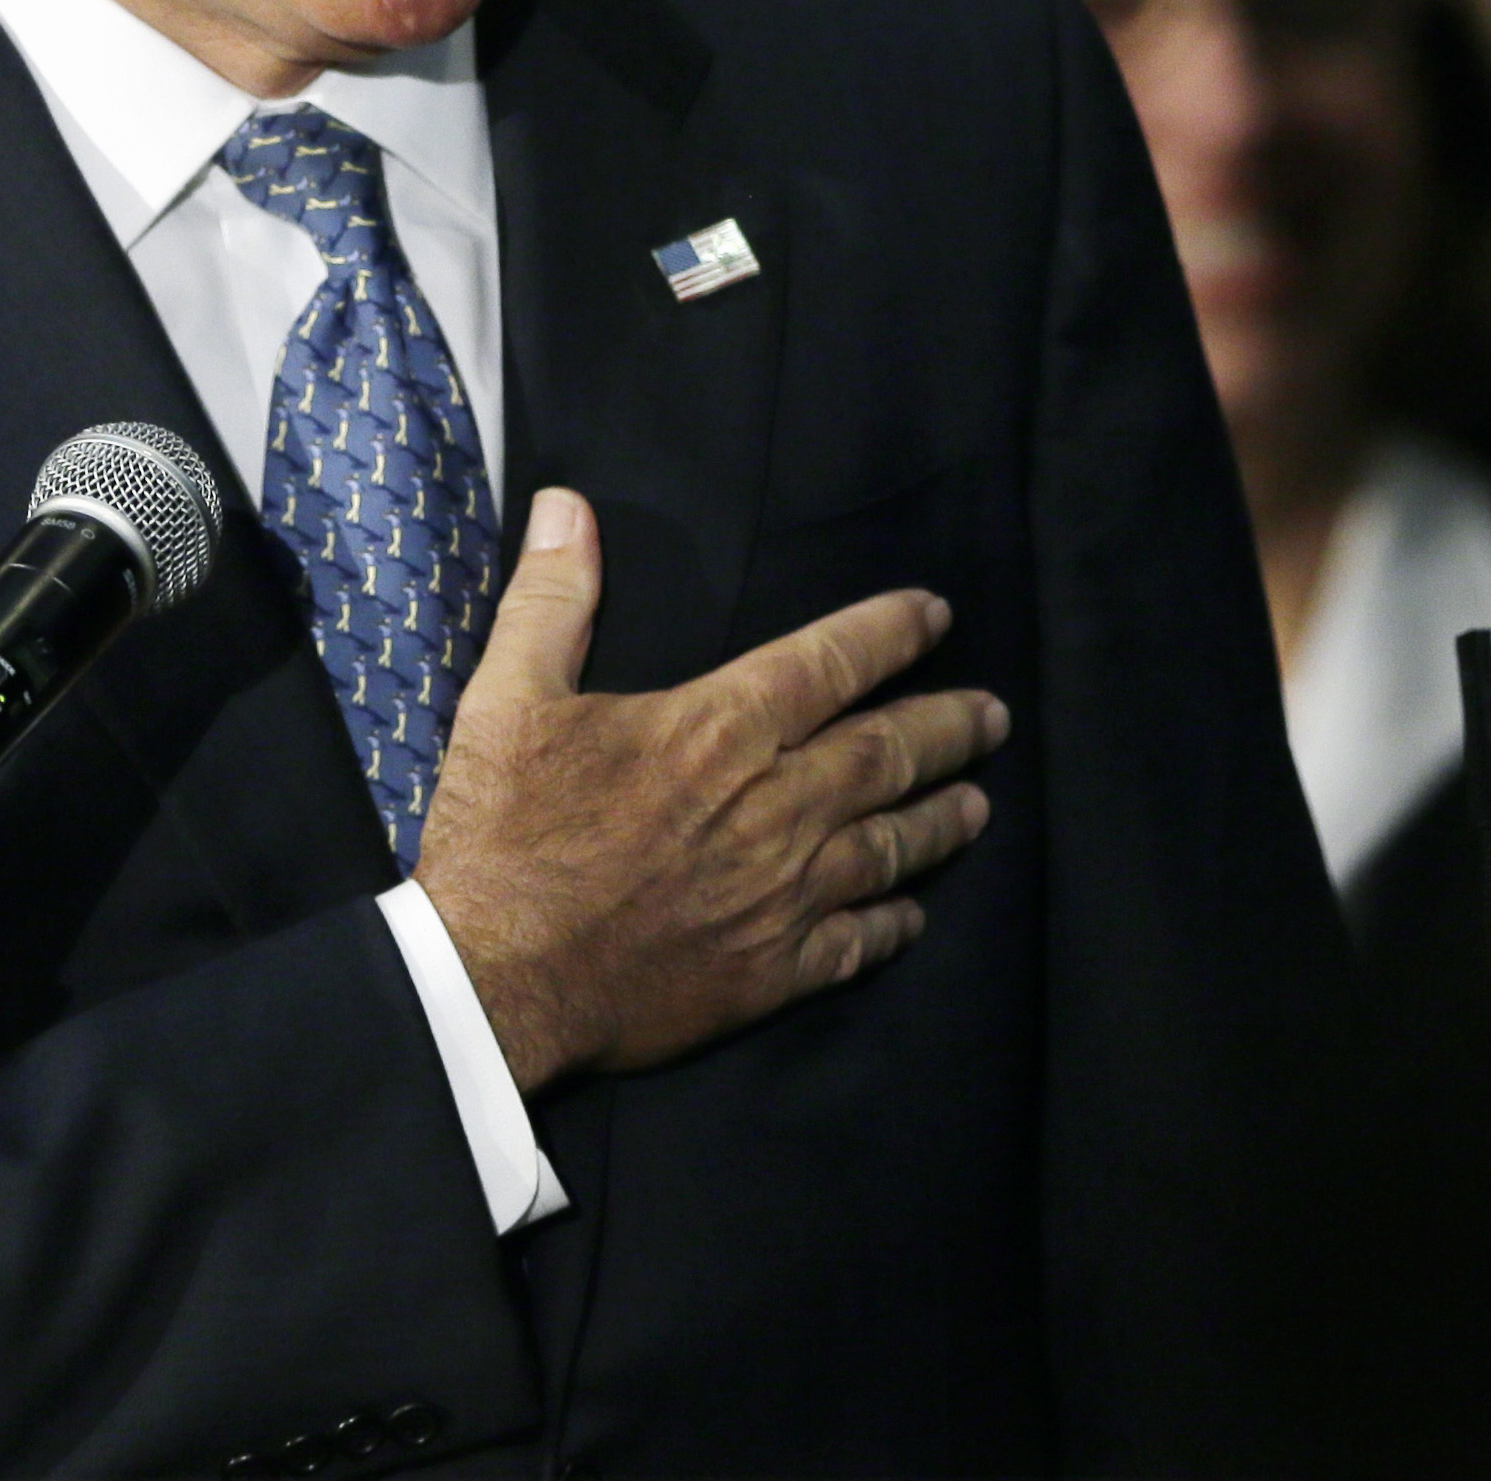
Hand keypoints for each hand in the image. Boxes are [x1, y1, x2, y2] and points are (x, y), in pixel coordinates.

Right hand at [415, 486, 1011, 1090]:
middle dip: (948, 726)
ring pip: (890, 847)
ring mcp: (781, 894)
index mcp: (719, 730)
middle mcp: (772, 806)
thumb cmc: (501, 836)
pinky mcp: (771, 972)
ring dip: (940, 820)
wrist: (497, 983)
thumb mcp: (507, 697)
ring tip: (977, 803)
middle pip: (887, 753)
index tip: (936, 615)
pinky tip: (912, 915)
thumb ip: (552, 598)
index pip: (832, 662)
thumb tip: (565, 507)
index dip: (890, 632)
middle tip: (993, 715)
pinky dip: (894, 924)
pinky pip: (857, 944)